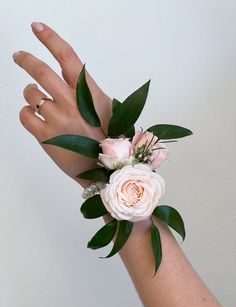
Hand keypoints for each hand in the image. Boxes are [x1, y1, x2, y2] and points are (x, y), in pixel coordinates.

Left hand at [13, 22, 111, 186]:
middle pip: (40, 70)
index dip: (50, 38)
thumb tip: (67, 72)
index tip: (37, 28)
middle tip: (19, 56)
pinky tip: (34, 115)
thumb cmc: (108, 136)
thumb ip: (86, 88)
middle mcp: (71, 102)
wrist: (104, 167)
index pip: (67, 56)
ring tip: (39, 101)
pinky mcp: (45, 136)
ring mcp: (57, 119)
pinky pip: (25, 114)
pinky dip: (26, 112)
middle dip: (25, 59)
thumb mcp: (104, 106)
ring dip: (31, 93)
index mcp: (88, 92)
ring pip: (30, 94)